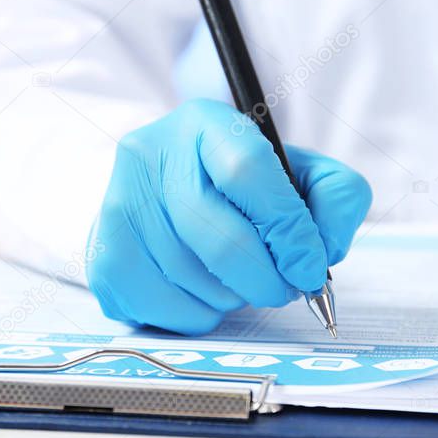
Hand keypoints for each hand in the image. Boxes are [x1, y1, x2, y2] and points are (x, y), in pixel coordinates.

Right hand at [87, 98, 371, 334]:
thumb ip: (335, 198)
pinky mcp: (102, 253)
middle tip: (283, 287)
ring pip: (191, 277)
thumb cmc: (244, 188)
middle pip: (218, 236)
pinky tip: (204, 294)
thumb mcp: (300, 172)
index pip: (247, 170)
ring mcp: (118, 203)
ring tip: (239, 281)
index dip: (287, 227)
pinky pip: (160, 307)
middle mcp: (150, 154)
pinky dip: (196, 315)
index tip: (310, 266)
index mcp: (205, 122)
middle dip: (265, 278)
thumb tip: (320, 251)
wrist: (169, 193)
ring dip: (232, 297)